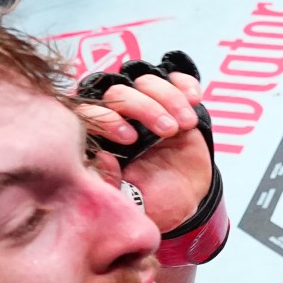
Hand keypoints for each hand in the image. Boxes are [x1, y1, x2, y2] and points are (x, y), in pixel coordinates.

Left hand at [73, 53, 221, 259]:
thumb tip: (103, 157)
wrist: (185, 201)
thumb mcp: (130, 203)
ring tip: (183, 125)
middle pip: (119, 91)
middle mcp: (120, 117)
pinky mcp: (172, 102)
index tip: (129, 139)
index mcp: (101, 139)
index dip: (107, 119)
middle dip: (145, 108)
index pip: (88, 113)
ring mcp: (146, 106)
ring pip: (146, 81)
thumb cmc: (154, 202)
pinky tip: (193, 98)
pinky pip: (175, 79)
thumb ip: (111, 184)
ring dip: (168, 98)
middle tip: (166, 132)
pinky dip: (184, 83)